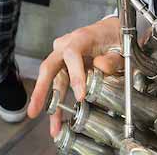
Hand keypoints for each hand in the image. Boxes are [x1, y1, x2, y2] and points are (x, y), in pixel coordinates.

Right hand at [28, 17, 121, 133]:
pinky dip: (57, 104)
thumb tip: (101, 66)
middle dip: (41, 90)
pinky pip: (58, 86)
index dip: (74, 74)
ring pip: (52, 80)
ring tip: (53, 126)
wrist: (110, 31)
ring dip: (50, 104)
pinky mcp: (63, 67)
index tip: (81, 95)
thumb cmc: (113, 36)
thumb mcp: (121, 46)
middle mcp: (66, 45)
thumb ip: (113, 58)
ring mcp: (62, 56)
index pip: (72, 54)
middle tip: (35, 109)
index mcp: (81, 37)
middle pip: (50, 66)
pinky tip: (57, 120)